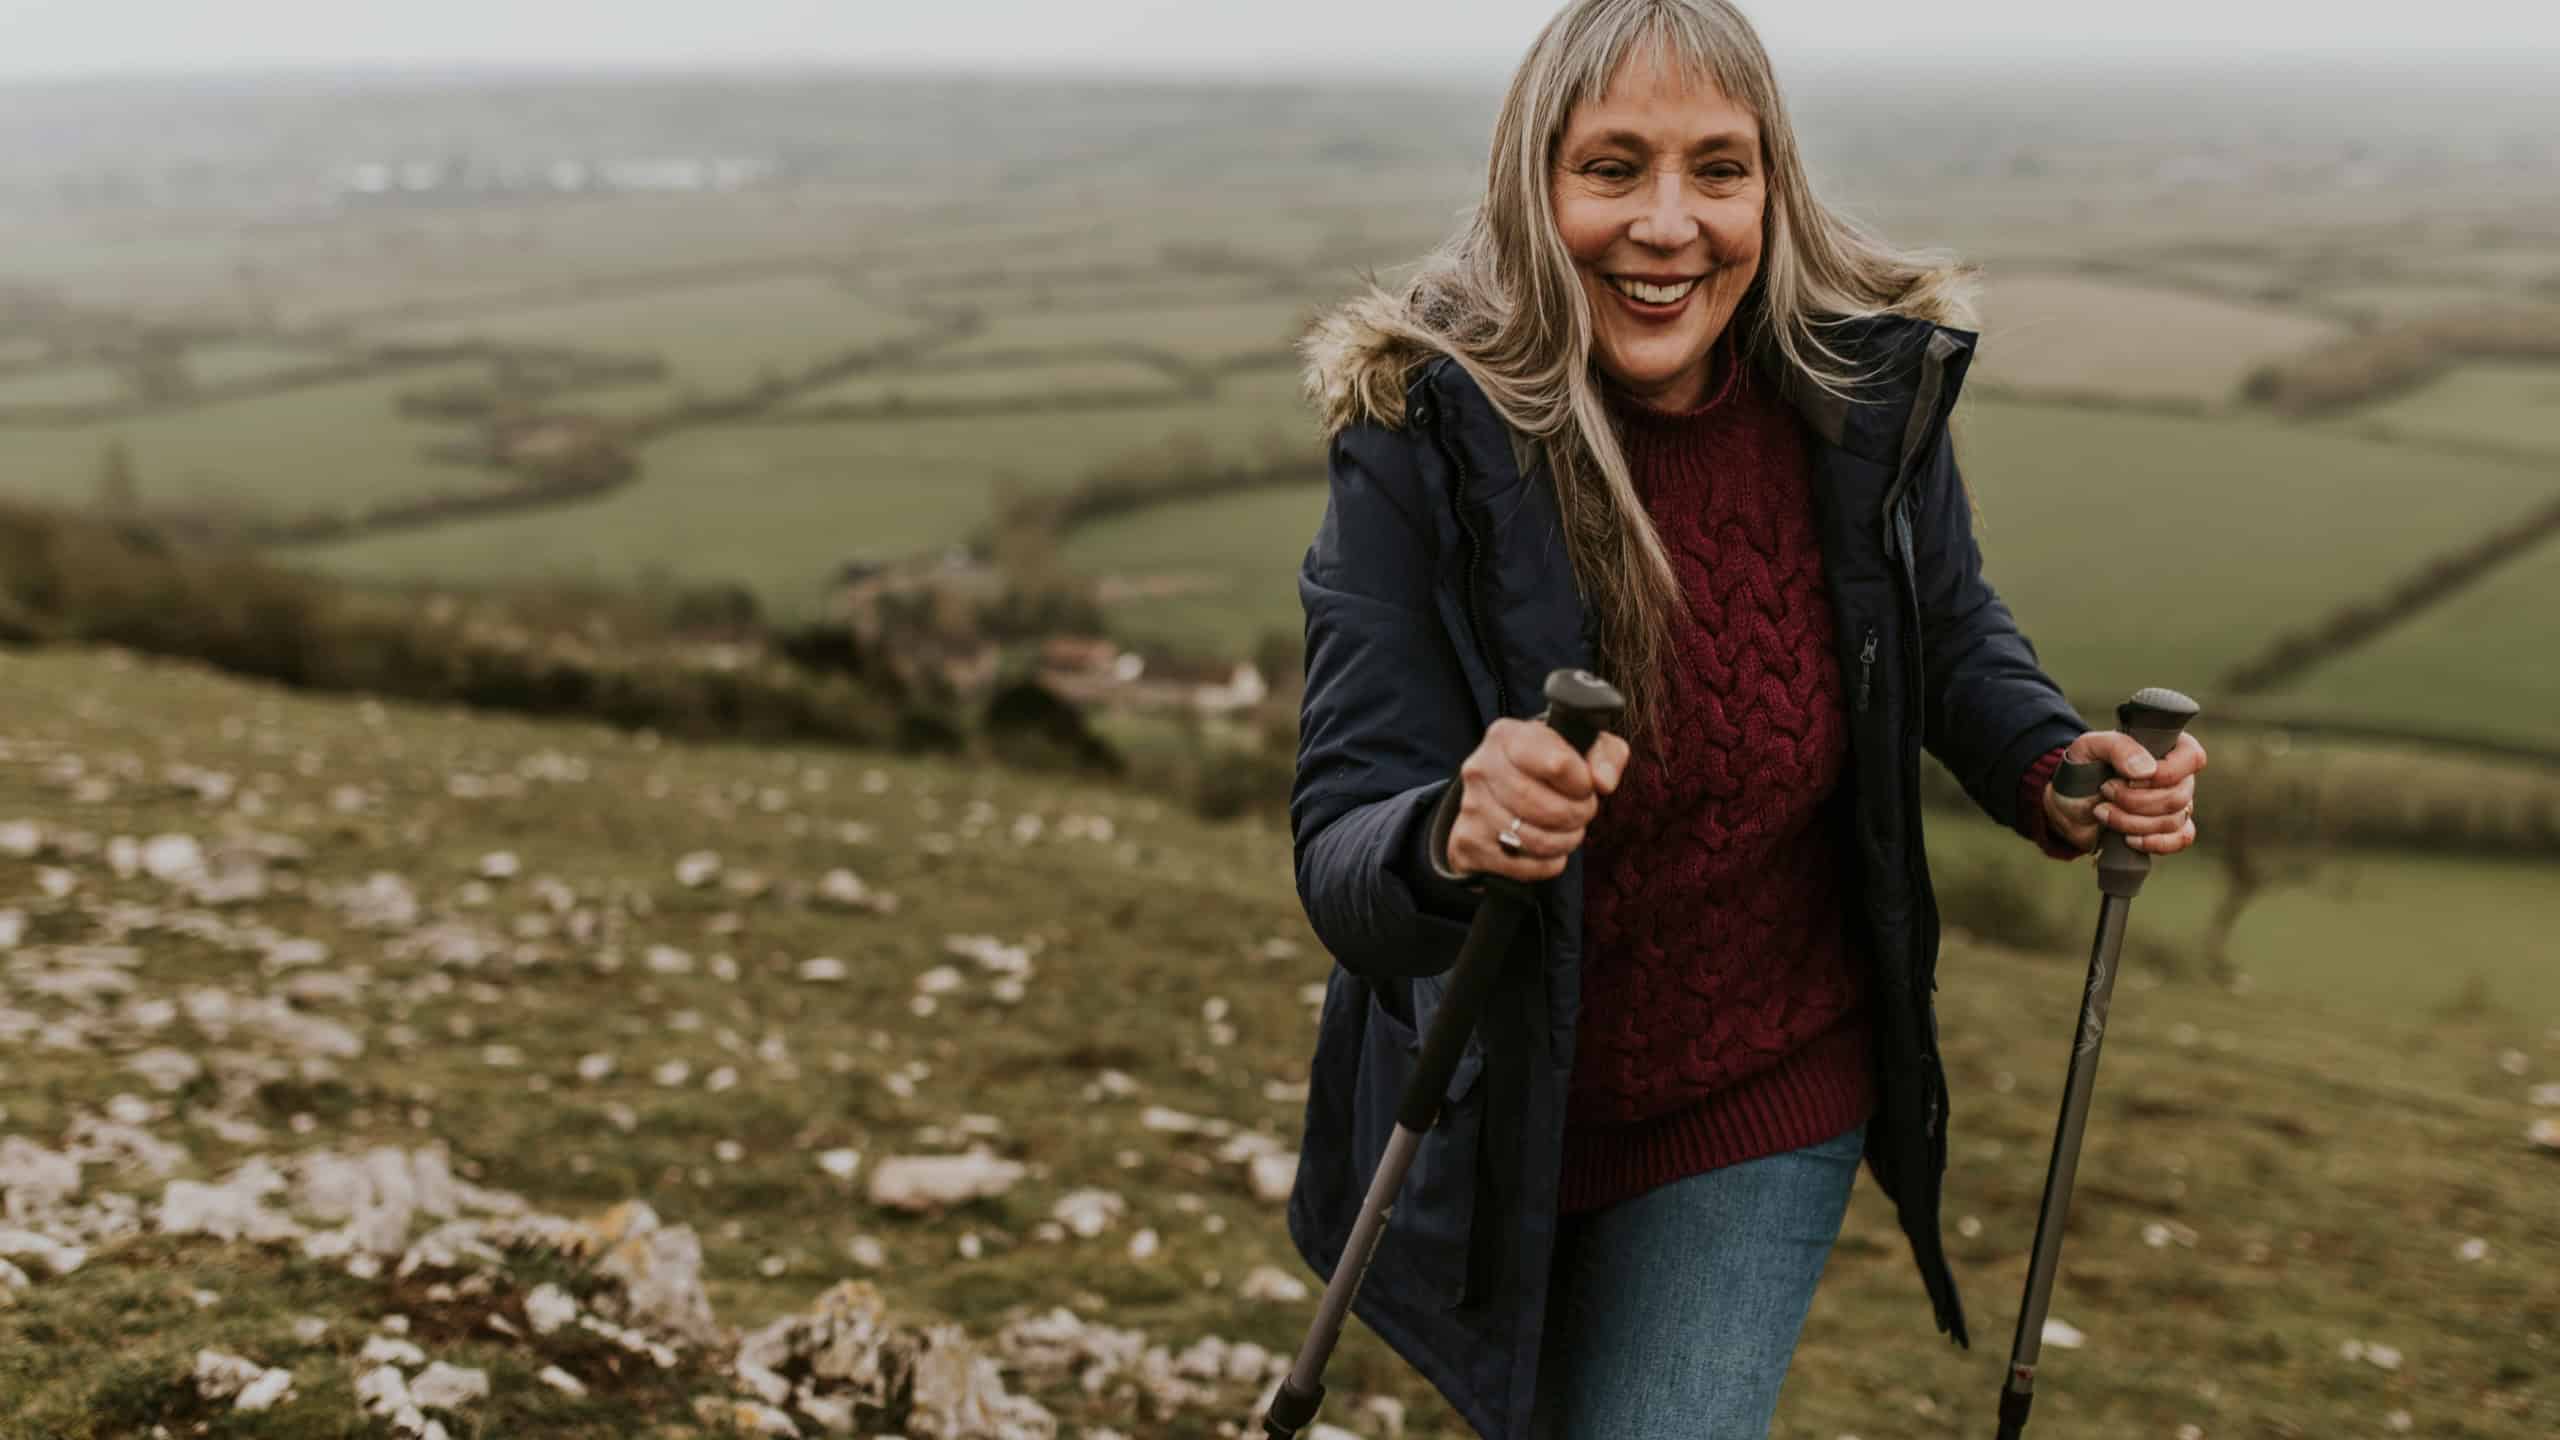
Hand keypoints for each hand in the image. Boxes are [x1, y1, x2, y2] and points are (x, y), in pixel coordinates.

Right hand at [1444, 718, 1630, 881]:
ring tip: (1569, 830)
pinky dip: (1547, 863)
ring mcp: (1471, 806)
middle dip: (1577, 815)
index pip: (1558, 764)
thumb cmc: (1545, 766)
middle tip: (1583, 812)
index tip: (1587, 786)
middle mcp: (1481, 767)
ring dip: (1565, 841)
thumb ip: (1605, 755)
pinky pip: (1523, 866)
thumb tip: (1603, 783)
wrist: (1494, 791)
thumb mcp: (1580, 747)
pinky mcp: (1469, 842)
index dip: (1582, 783)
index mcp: (1507, 736)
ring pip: (1535, 840)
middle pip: (1546, 807)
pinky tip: (1549, 850)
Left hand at [2043, 728, 2206, 855]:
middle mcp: (2178, 775)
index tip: (2127, 778)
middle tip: (2105, 791)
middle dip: (2135, 801)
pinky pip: (2181, 839)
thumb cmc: (2083, 769)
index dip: (2164, 774)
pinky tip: (2128, 839)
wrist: (2069, 805)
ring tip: (2102, 812)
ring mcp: (2177, 804)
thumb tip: (2147, 770)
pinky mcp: (2169, 830)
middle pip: (2179, 796)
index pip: (2192, 757)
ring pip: (2174, 820)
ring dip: (2133, 822)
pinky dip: (2154, 842)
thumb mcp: (2089, 747)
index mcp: (2167, 747)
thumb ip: (2117, 747)